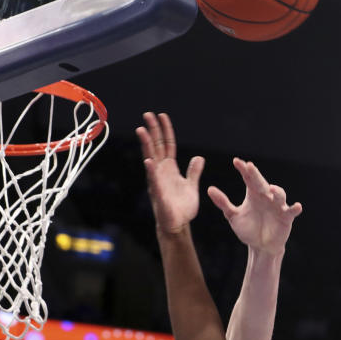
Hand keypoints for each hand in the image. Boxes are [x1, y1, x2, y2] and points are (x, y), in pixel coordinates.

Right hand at [136, 112, 204, 234]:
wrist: (178, 225)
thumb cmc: (182, 207)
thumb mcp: (191, 185)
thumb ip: (194, 171)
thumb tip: (199, 157)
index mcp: (170, 168)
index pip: (167, 145)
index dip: (165, 131)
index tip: (162, 116)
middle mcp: (161, 172)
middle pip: (156, 147)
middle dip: (153, 131)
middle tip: (147, 114)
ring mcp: (158, 182)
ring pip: (151, 159)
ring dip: (146, 145)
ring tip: (141, 130)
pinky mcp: (159, 195)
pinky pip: (154, 181)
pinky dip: (152, 171)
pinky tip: (148, 161)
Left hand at [207, 159, 302, 255]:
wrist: (261, 246)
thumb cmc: (248, 229)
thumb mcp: (233, 216)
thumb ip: (223, 203)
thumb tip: (210, 189)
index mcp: (253, 194)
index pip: (248, 179)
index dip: (243, 170)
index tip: (236, 162)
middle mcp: (266, 197)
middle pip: (262, 183)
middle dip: (256, 175)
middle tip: (250, 167)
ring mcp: (277, 206)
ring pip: (279, 194)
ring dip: (277, 191)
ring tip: (272, 189)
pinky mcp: (286, 217)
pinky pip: (292, 211)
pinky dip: (295, 208)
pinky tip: (297, 206)